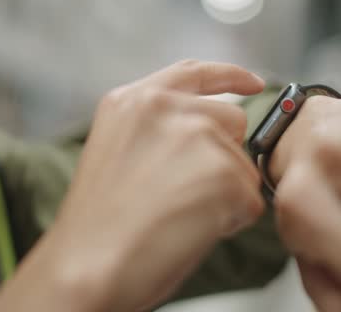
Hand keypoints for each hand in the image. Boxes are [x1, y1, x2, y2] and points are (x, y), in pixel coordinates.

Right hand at [0, 60, 266, 311]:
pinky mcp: (223, 172)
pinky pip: (250, 200)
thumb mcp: (117, 150)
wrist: (86, 267)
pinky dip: (231, 220)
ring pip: (243, 164)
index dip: (230, 76)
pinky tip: (190, 230)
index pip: (194, 72)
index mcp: (134, 101)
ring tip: (178, 215)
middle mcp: (167, 107)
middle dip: (225, 154)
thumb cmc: (98, 224)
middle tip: (187, 192)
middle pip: (232, 119)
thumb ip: (159, 128)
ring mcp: (197, 136)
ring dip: (225, 192)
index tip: (253, 82)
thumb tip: (209, 137)